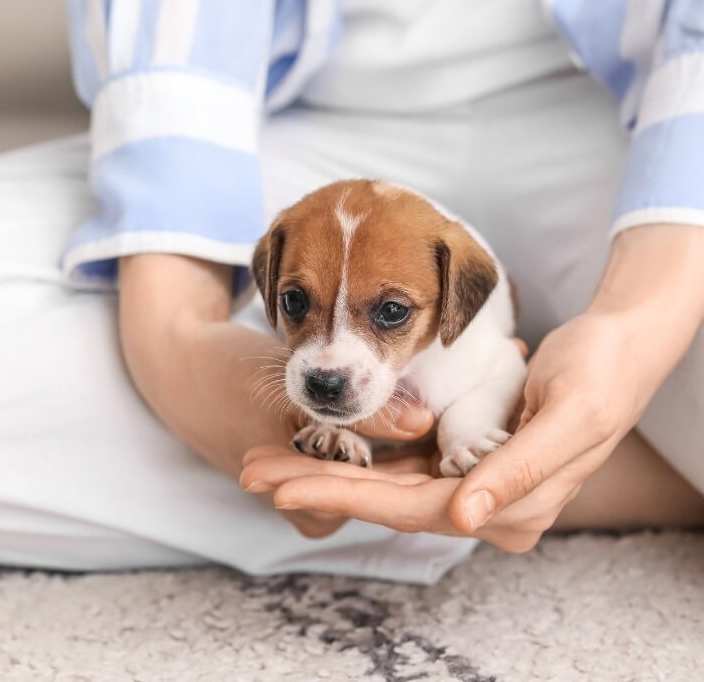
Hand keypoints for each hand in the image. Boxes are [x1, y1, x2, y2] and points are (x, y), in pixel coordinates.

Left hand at [240, 312, 671, 550]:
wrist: (618, 348)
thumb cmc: (602, 377)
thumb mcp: (571, 417)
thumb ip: (516, 472)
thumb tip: (464, 517)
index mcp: (507, 509)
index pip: (408, 508)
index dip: (343, 496)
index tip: (283, 485)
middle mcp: (477, 503)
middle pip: (379, 498)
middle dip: (312, 483)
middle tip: (249, 469)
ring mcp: (460, 478)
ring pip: (376, 479)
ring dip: (319, 467)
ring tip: (259, 456)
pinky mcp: (450, 452)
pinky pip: (390, 457)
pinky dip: (347, 448)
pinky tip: (304, 439)